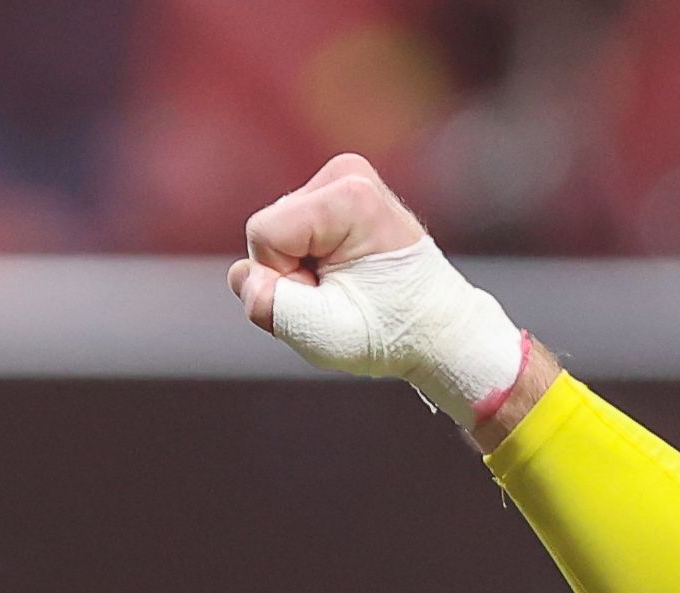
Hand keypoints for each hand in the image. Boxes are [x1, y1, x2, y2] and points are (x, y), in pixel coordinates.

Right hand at [227, 154, 524, 423]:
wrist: (435, 327)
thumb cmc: (388, 332)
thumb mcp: (326, 334)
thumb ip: (273, 307)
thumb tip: (244, 277)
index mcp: (350, 194)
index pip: (265, 234)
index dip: (285, 278)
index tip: (331, 298)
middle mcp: (347, 172)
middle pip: (269, 230)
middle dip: (292, 274)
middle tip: (344, 297)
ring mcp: (345, 178)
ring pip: (277, 233)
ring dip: (301, 270)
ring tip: (349, 288)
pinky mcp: (340, 191)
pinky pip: (290, 231)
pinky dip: (308, 260)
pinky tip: (344, 275)